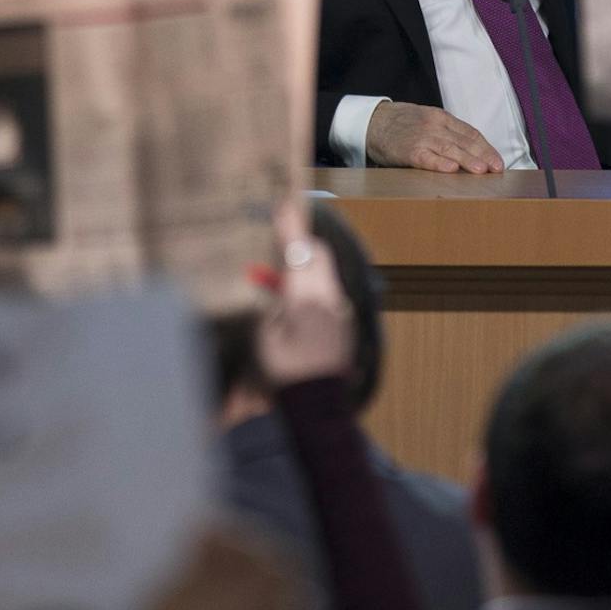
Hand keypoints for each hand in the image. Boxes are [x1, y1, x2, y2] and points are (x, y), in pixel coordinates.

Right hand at [254, 204, 354, 387]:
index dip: (289, 226)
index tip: (283, 203)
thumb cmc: (285, 372)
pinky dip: (311, 287)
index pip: (298, 251)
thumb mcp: (266, 337)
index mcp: (306, 298)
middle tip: (280, 238)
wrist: (318, 406)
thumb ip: (270, 307)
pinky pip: (327, 293)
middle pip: (318, 255)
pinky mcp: (344, 323)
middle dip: (300, 243)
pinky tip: (294, 304)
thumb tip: (274, 290)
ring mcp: (340, 311)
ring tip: (281, 277)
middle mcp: (329, 298)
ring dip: (305, 267)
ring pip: (324, 273)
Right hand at [366, 102, 504, 172]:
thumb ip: (447, 132)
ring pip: (449, 149)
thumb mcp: (428, 120)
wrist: (373, 121)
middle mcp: (435, 126)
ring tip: (480, 171)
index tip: (498, 162)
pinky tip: (451, 170)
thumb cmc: (402, 124)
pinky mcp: (408, 150)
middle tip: (496, 169)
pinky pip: (426, 158)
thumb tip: (472, 151)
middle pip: (464, 141)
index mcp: (442, 118)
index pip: (470, 133)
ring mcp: (421, 137)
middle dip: (482, 156)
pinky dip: (439, 163)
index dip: (486, 148)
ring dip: (467, 160)